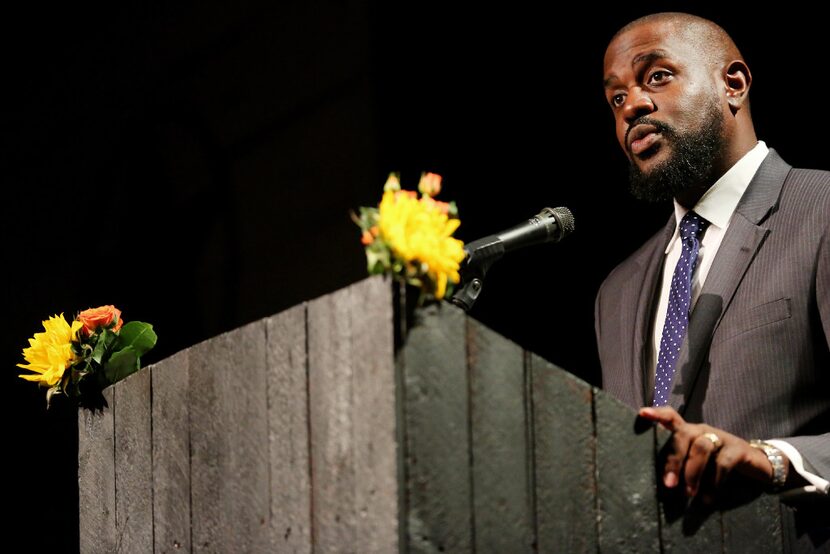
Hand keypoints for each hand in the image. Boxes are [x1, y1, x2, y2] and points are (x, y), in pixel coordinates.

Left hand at [638, 406, 783, 503]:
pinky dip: (714, 482)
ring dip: (693, 472)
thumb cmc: (716, 464)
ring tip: (689, 494)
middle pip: (683, 435)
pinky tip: (709, 498)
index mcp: (688, 432)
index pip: (671, 416)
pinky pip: (723, 462)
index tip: (642, 414)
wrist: (756, 464)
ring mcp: (721, 437)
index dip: (658, 414)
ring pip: (702, 446)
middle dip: (674, 460)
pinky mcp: (738, 449)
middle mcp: (702, 430)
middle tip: (669, 485)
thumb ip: (681, 467)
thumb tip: (663, 486)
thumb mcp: (697, 463)